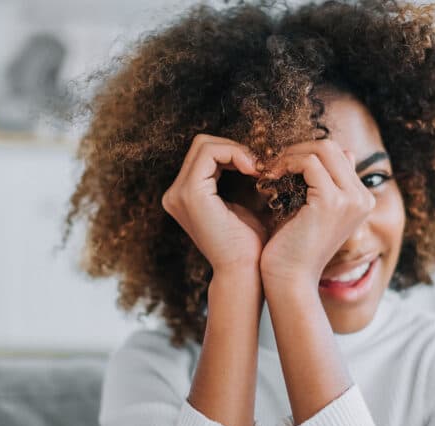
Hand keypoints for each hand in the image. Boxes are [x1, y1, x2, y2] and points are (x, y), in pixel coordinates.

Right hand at [161, 133, 266, 272]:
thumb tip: (251, 153)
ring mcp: (178, 193)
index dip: (233, 153)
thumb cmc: (249, 245)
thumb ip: (237, 179)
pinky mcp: (190, 193)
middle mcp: (174, 194)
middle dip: (233, 149)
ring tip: (258, 169)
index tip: (258, 168)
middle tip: (259, 166)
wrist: (245, 272)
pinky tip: (253, 170)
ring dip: (236, 151)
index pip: (204, 154)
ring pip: (205, 145)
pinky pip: (210, 153)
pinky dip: (235, 154)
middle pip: (201, 145)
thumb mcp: (241, 205)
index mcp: (184, 196)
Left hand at [259, 139, 375, 290]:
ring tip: (271, 170)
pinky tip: (271, 177)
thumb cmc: (293, 247)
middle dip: (298, 149)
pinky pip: (309, 163)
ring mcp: (350, 199)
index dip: (306, 154)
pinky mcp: (332, 201)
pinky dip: (287, 164)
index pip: (337, 155)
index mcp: (361, 200)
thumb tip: (332, 152)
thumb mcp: (310, 209)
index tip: (282, 166)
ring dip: (290, 155)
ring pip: (322, 149)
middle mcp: (362, 198)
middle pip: (332, 147)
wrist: (289, 279)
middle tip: (274, 164)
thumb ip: (322, 182)